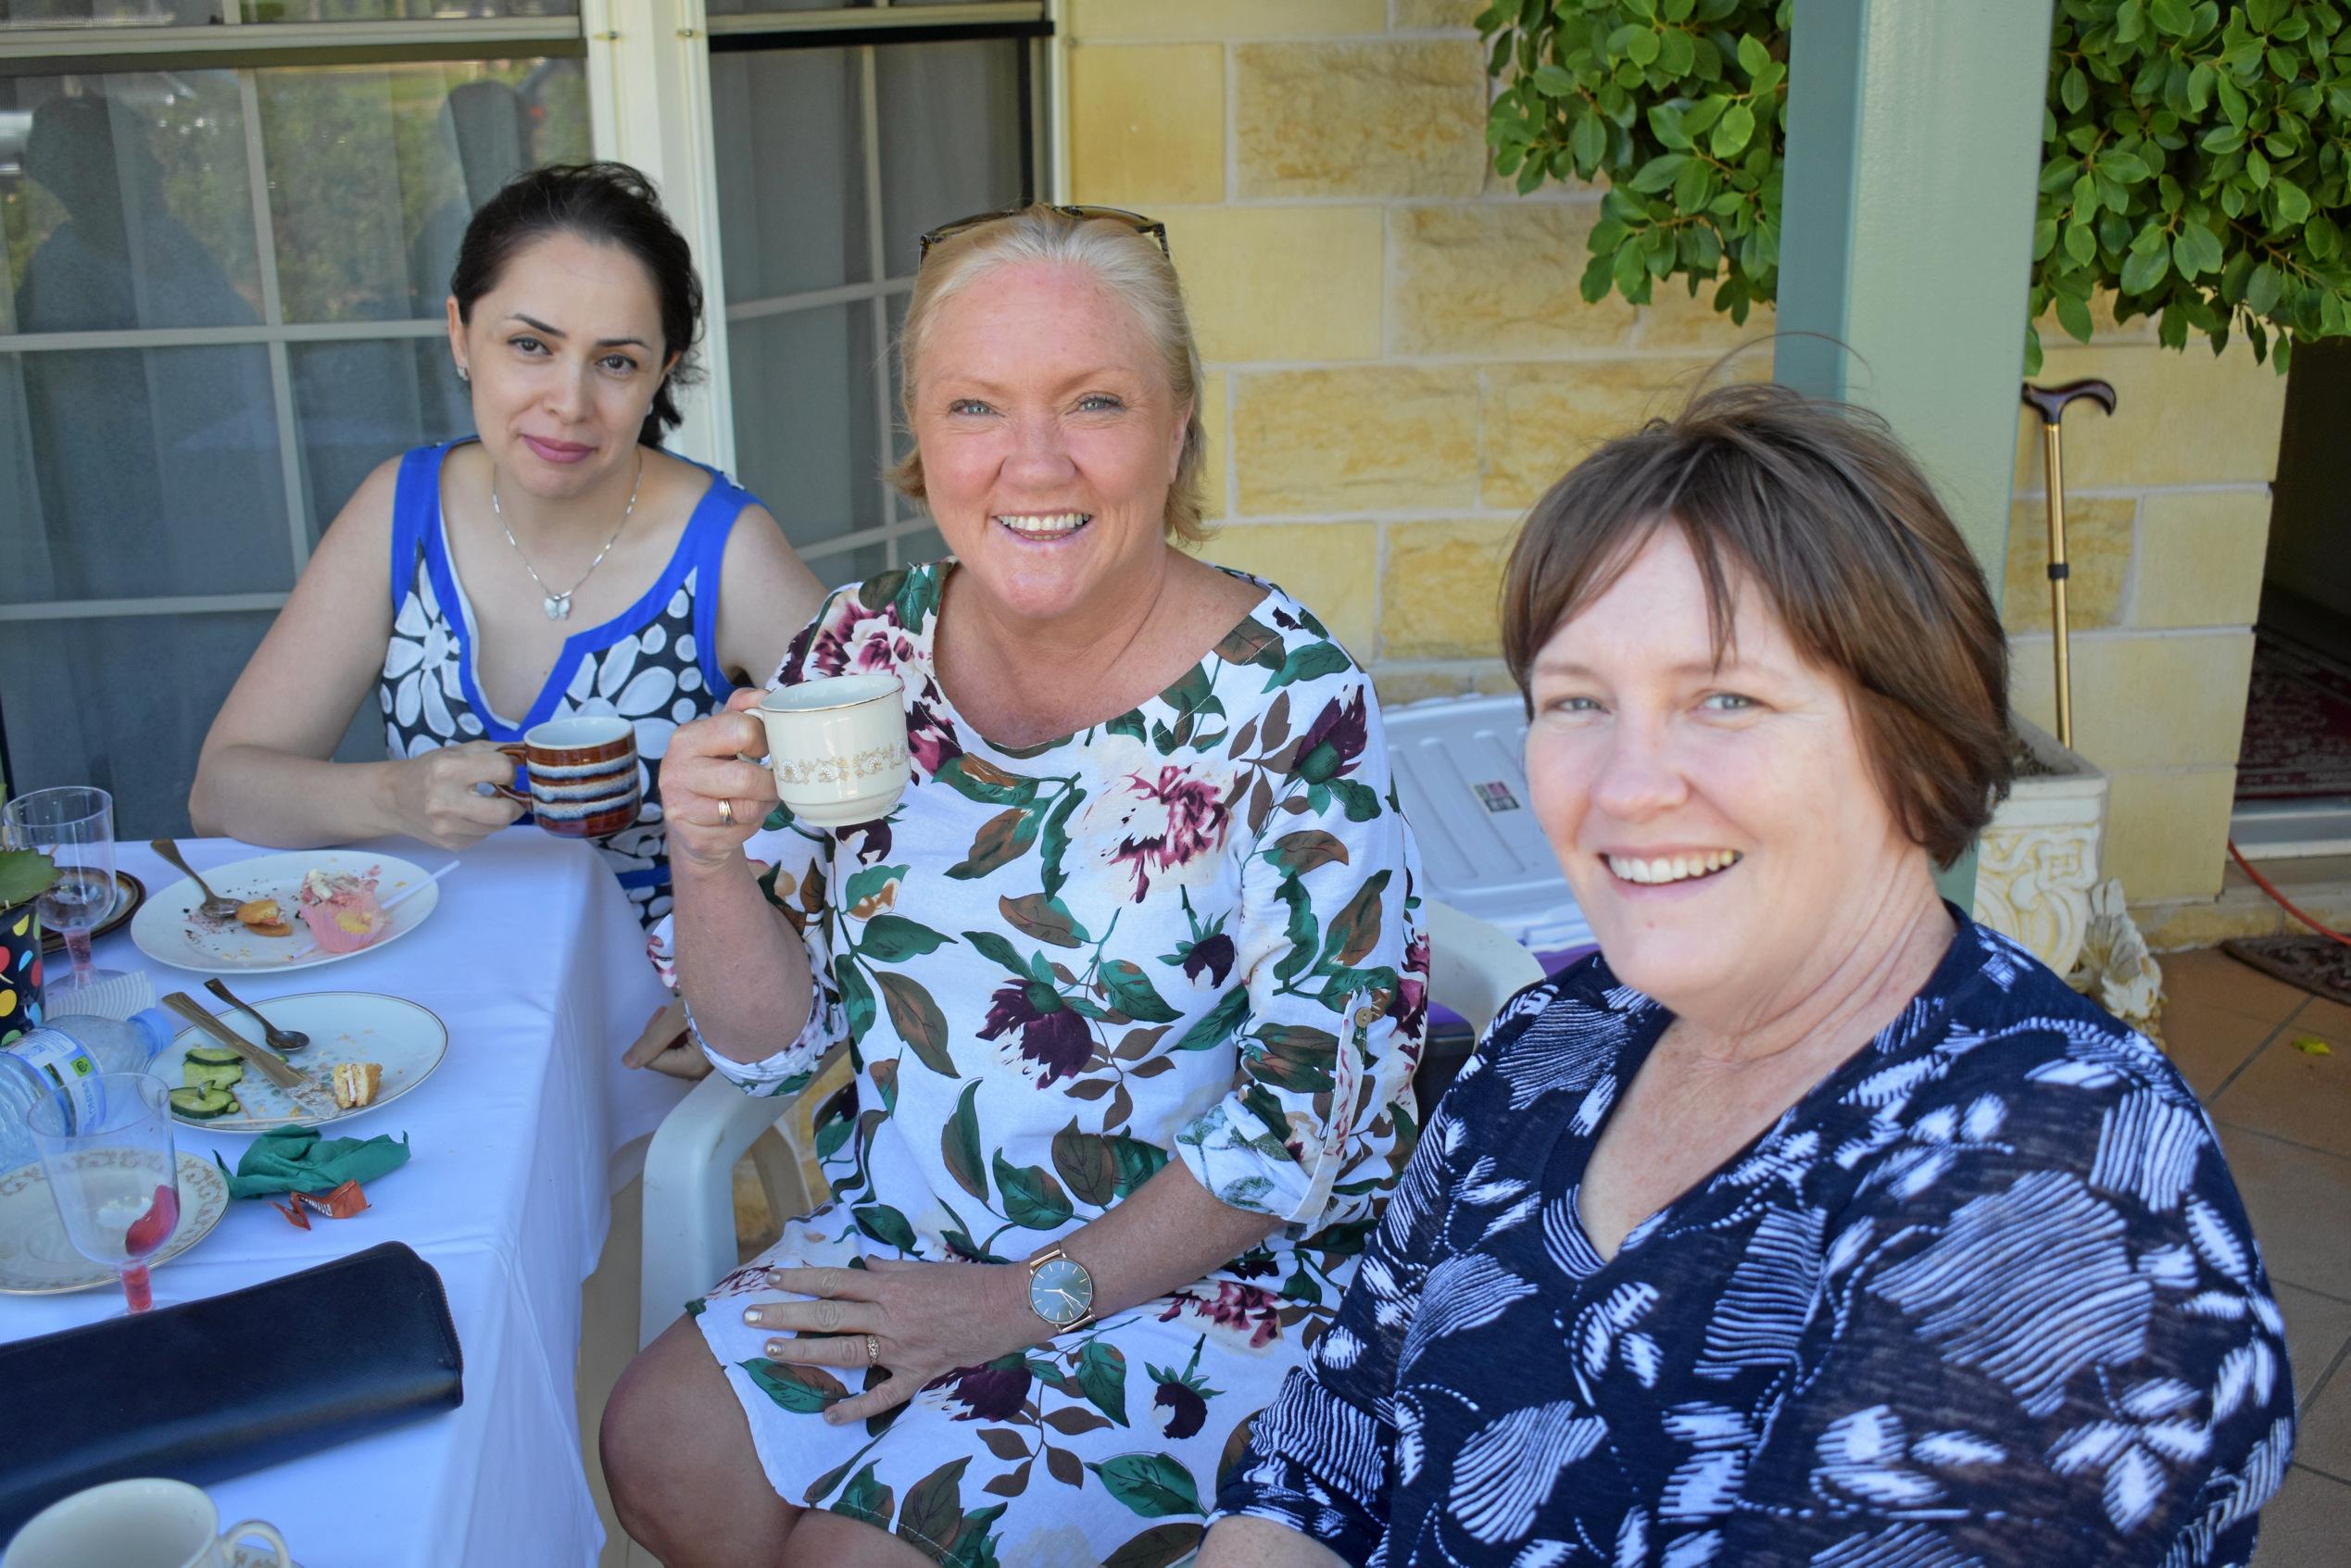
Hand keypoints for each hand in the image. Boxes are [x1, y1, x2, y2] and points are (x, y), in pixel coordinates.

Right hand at [382, 740, 524, 849]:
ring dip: (499, 815)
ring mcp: (447, 827)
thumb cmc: (429, 770)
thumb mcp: (458, 751)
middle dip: (514, 804)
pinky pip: (484, 836)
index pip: (502, 770)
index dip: (509, 771)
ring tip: (486, 804)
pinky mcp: (451, 844)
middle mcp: (445, 801)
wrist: (393, 799)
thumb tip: (532, 754)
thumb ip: (495, 751)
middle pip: (505, 812)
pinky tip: (470, 816)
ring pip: (498, 827)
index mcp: (448, 769)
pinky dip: (484, 826)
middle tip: (507, 797)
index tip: (504, 773)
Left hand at [621, 996, 710, 1079]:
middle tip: (670, 1011)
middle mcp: (702, 1072)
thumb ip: (651, 1040)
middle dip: (661, 1038)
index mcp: (693, 1066)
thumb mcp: (676, 1017)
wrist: (745, 989)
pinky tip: (693, 1020)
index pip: (654, 1060)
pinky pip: (689, 1053)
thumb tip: (627, 1064)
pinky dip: (685, 1037)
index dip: (651, 1036)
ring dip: (672, 1036)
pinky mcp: (714, 1057)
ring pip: (675, 1056)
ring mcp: (709, 1066)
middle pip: (665, 1060)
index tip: (664, 1012)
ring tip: (683, 1014)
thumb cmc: (711, 1000)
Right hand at [663, 689, 778, 872]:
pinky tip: (740, 818)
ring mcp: (680, 807)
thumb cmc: (715, 773)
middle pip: (745, 777)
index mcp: (687, 738)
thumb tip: (766, 696)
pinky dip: (751, 825)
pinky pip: (741, 830)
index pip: (741, 729)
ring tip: (756, 798)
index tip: (767, 748)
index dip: (765, 740)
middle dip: (769, 782)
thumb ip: (743, 710)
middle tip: (771, 781)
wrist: (693, 825)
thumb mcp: (724, 737)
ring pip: (747, 807)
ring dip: (763, 805)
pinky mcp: (694, 837)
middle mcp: (676, 771)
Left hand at [744, 1258, 1034, 1425]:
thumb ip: (889, 1269)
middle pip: (828, 1316)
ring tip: (770, 1353)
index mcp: (891, 1285)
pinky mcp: (919, 1373)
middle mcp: (890, 1315)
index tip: (770, 1279)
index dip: (800, 1280)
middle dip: (785, 1317)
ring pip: (844, 1352)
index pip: (835, 1280)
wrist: (1011, 1306)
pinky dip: (856, 1408)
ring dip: (804, 1353)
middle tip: (749, 1319)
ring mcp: (902, 1348)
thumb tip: (860, 1265)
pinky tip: (829, 1416)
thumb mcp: (927, 1266)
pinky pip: (883, 1396)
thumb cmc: (971, 1281)